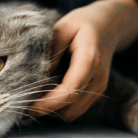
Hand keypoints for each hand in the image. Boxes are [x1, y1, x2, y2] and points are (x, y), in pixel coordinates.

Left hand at [28, 0, 137, 121]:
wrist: (109, 25)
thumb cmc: (83, 23)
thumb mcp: (63, 29)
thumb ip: (50, 52)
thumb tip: (36, 77)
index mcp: (90, 61)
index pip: (69, 92)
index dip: (47, 104)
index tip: (28, 107)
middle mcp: (98, 79)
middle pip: (71, 109)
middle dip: (48, 109)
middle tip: (28, 100)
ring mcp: (99, 88)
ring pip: (73, 113)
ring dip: (54, 109)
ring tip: (38, 95)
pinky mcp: (96, 92)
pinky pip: (76, 108)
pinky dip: (61, 106)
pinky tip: (51, 92)